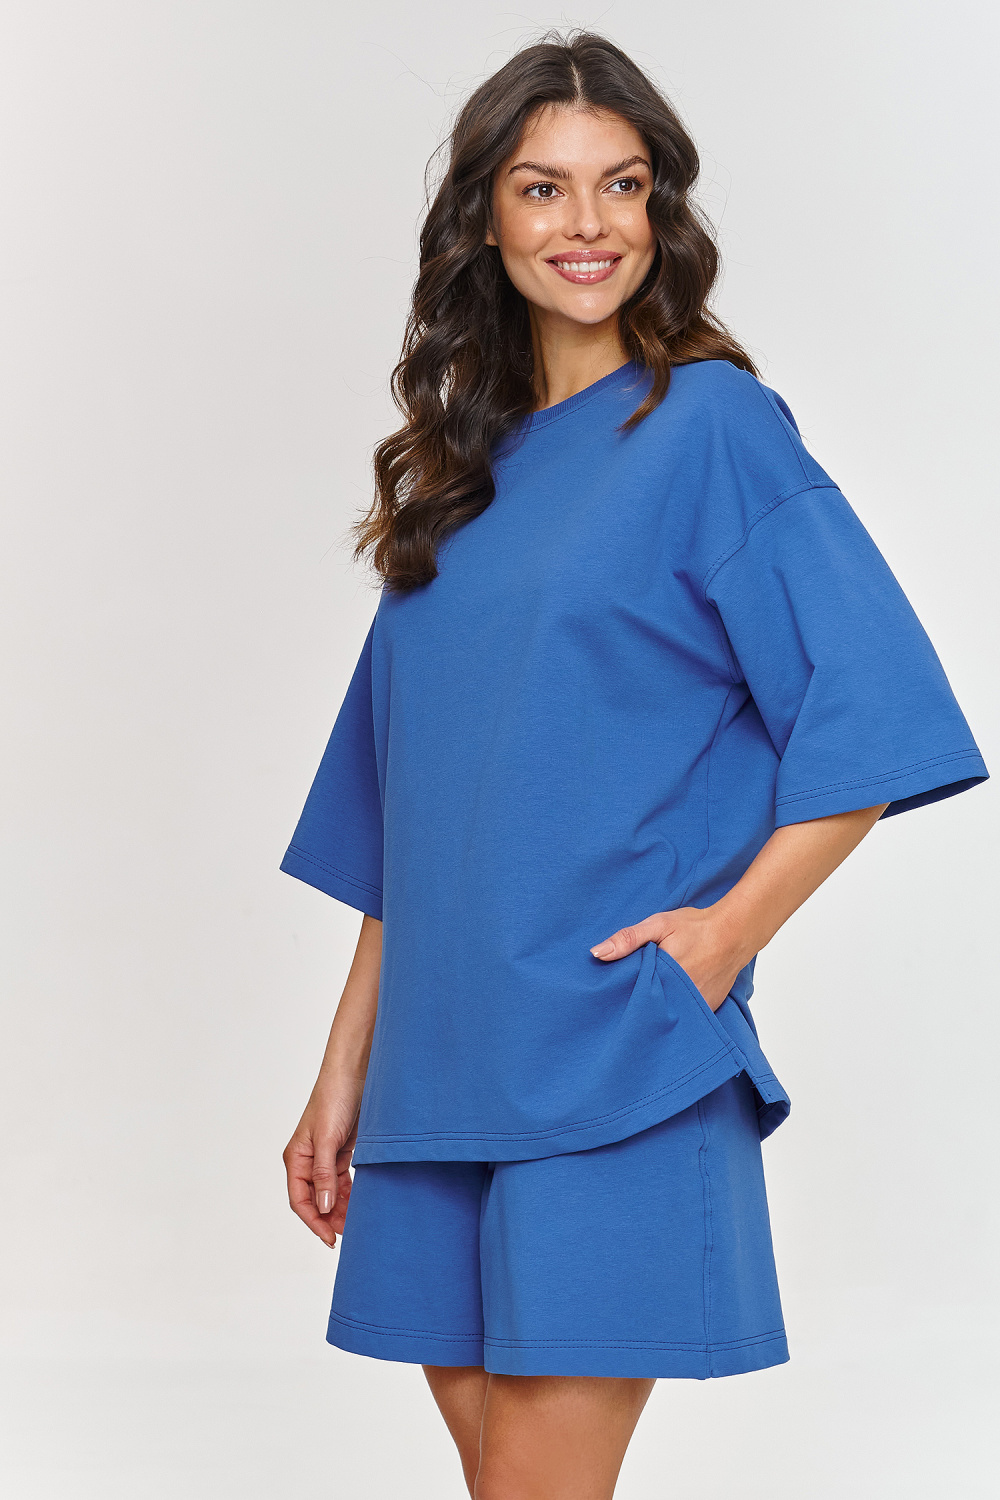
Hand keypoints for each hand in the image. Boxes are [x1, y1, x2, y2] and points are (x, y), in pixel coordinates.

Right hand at [283, 1079, 363, 1247]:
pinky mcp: (342, 1152)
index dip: (313, 1222)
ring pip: (329, 1193)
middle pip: (315, 1200)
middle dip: (328, 1218)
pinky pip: (342, 1180)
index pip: (300, 1200)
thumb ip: (323, 1174)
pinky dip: (349, 1193)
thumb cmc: (334, 1098)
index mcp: (296, 1158)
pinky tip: (359, 1203)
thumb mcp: (327, 1139)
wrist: (354, 1074)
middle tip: (347, 1234)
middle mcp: (308, 1160)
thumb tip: (321, 1207)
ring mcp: (325, 1157)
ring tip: (355, 1223)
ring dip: (340, 1208)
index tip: (330, 1238)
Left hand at [589, 904, 746, 1012]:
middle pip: (650, 1010)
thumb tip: (597, 954)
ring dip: (658, 1012)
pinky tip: (669, 1002)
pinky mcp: (708, 1009)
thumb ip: (628, 939)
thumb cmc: (696, 927)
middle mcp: (681, 997)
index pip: (633, 998)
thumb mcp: (659, 925)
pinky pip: (687, 1017)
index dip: (621, 999)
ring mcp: (697, 1006)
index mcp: (664, 978)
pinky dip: (677, 1011)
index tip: (610, 997)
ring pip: (669, 1016)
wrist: (735, 932)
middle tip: (626, 1003)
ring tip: (648, 1004)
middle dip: (638, 1008)